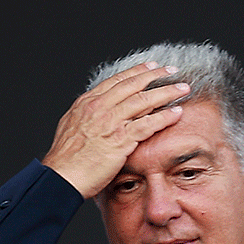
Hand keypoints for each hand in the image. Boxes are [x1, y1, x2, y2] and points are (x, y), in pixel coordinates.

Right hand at [42, 62, 189, 198]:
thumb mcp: (71, 128)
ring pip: (144, 100)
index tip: (150, 66)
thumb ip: (87, 117)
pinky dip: (164, 117)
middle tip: (172, 70)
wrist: (60, 176)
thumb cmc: (65, 160)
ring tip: (183, 89)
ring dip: (167, 92)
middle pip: (134, 85)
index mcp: (88, 103)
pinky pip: (148, 123)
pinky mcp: (121, 139)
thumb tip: (94, 113)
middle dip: (156, 75)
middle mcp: (100, 107)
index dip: (136, 72)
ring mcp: (111, 122)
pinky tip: (177, 113)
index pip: (117, 81)